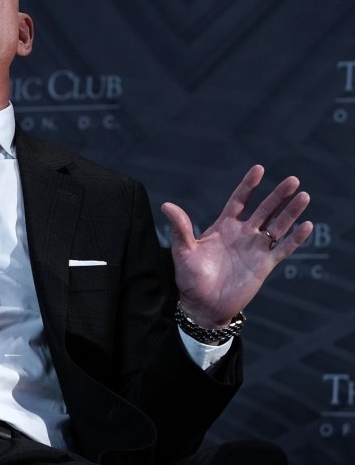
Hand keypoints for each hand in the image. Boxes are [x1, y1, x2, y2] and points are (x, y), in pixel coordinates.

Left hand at [161, 165, 312, 327]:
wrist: (202, 305)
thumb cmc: (190, 278)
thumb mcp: (183, 250)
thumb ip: (180, 228)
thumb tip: (166, 205)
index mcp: (224, 227)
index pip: (239, 200)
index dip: (249, 185)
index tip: (259, 169)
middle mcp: (242, 234)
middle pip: (264, 210)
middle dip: (278, 195)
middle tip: (293, 180)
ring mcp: (255, 249)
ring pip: (277, 226)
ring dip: (290, 212)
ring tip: (304, 196)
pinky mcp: (264, 265)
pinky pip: (282, 249)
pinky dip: (295, 239)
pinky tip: (306, 226)